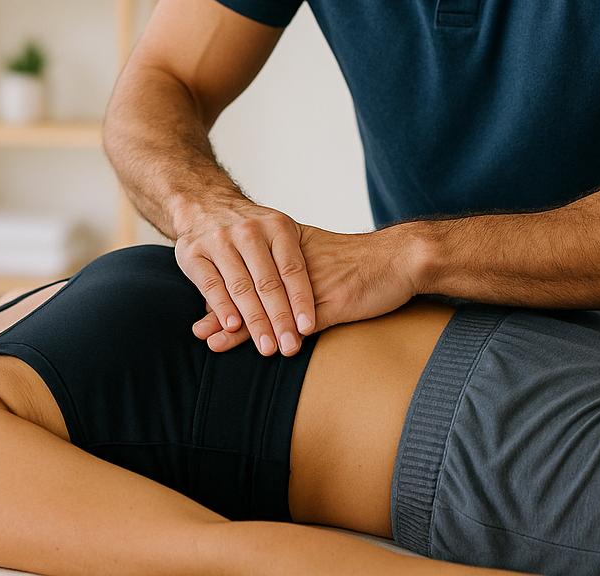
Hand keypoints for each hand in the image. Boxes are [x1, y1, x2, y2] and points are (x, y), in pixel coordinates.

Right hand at [173, 198, 316, 356]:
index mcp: (276, 227)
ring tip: (266, 346)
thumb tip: (315, 308)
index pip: (292, 269)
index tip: (307, 329)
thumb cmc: (250, 229)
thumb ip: (291, 263)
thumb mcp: (277, 233)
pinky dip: (222, 307)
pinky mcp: (193, 253)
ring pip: (240, 287)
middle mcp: (248, 231)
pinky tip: (232, 327)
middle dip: (280, 319)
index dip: (301, 300)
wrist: (204, 204)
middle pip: (267, 282)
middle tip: (289, 347)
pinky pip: (211, 285)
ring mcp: (219, 240)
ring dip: (254, 321)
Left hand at [191, 224, 424, 351]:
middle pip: (252, 289)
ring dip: (241, 328)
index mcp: (292, 249)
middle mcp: (296, 264)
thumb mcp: (323, 257)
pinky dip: (278, 336)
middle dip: (224, 311)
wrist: (402, 258)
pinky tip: (264, 350)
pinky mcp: (333, 302)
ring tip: (213, 343)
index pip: (250, 273)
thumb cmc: (364, 262)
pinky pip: (299, 322)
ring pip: (269, 307)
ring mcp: (313, 284)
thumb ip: (296, 271)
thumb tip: (272, 289)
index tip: (202, 308)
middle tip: (198, 329)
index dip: (226, 290)